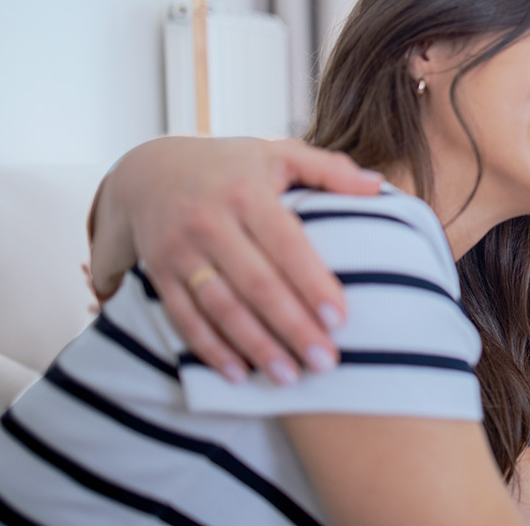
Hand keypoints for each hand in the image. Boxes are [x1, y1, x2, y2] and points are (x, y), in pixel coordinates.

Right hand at [89, 136, 381, 383]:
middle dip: (291, 326)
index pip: (286, 243)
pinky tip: (239, 373)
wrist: (150, 170)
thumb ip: (328, 169)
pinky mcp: (159, 272)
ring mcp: (180, 250)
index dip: (311, 283)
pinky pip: (184, 317)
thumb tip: (379, 187)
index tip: (339, 319)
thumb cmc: (232, 166)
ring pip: (220, 307)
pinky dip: (210, 348)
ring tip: (289, 377)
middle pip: (256, 283)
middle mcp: (209, 222)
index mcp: (247, 193)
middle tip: (325, 362)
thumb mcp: (278, 153)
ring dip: (254, 346)